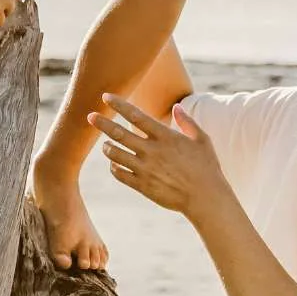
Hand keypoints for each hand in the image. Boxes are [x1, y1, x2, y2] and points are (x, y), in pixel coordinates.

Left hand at [89, 94, 224, 216]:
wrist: (205, 198)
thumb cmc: (207, 167)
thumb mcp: (202, 140)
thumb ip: (187, 122)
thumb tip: (176, 107)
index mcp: (166, 137)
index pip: (136, 116)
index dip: (119, 105)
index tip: (105, 97)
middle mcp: (152, 151)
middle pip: (119, 133)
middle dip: (102, 123)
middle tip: (89, 116)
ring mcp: (145, 169)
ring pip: (115, 154)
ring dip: (107, 147)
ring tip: (106, 144)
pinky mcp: (142, 185)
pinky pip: (119, 173)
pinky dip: (113, 166)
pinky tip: (115, 163)